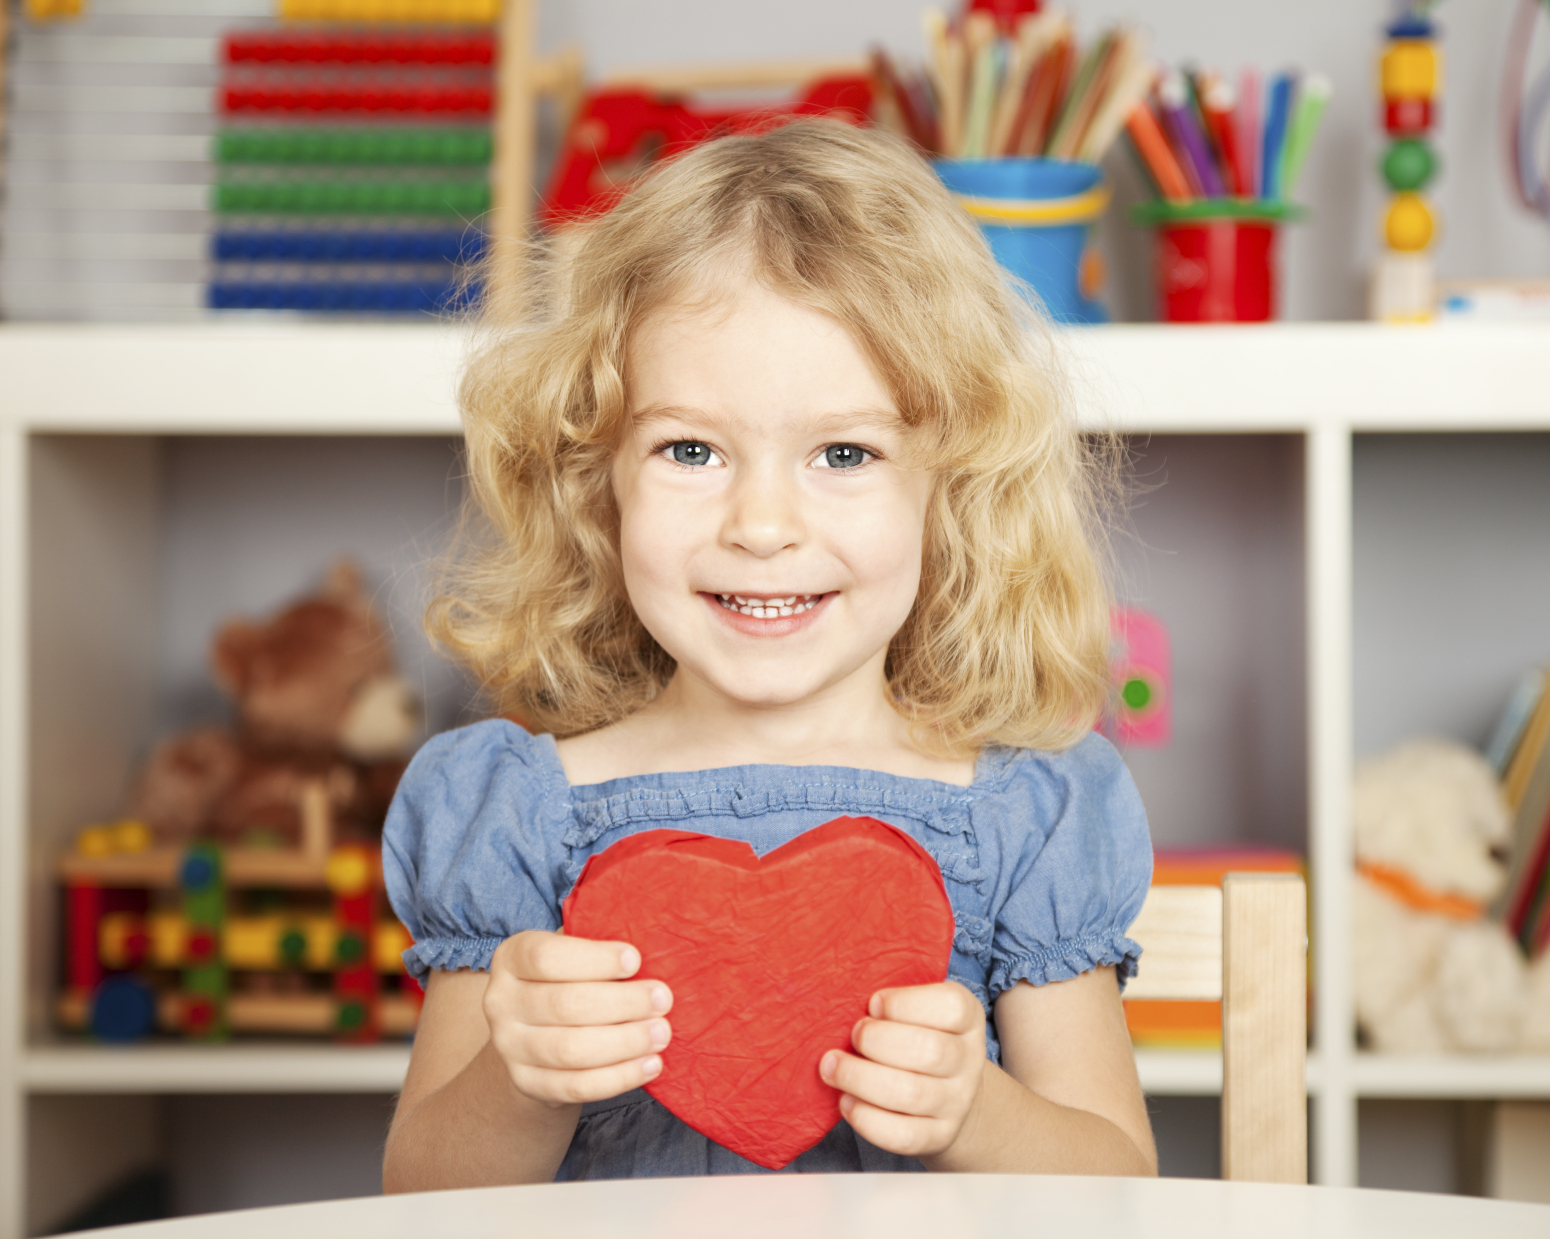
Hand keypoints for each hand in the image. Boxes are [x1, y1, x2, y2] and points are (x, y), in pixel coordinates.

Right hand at [483, 930, 672, 1107]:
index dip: (594, 959)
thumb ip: (599, 943)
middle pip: (565, 1005)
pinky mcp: (526, 1083)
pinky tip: (651, 1064)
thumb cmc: (568, 979)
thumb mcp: (572, 951)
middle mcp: (500, 1001)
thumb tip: (654, 947)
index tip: (635, 961)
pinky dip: (618, 1078)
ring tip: (661, 1033)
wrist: (535, 1035)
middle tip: (663, 1000)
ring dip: (625, 1043)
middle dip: (622, 1003)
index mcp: (512, 957)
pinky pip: (575, 1086)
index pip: (546, 957)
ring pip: (570, 1050)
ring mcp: (508, 1047)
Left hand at [818, 981, 986, 1159]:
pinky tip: (846, 1102)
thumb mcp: (919, 1010)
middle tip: (852, 1035)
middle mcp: (968, 1061)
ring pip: (910, 1093)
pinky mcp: (938, 1136)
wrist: (948, 1094)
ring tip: (832, 1067)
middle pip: (930, 1051)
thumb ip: (892, 1001)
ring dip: (860, 1078)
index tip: (873, 1004)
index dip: (905, 1003)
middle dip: (877, 1040)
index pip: (951, 1006)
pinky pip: (903, 1135)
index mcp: (967, 1018)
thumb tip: (843, 995)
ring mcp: (957, 1102)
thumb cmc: (918, 1037)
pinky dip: (866, 1118)